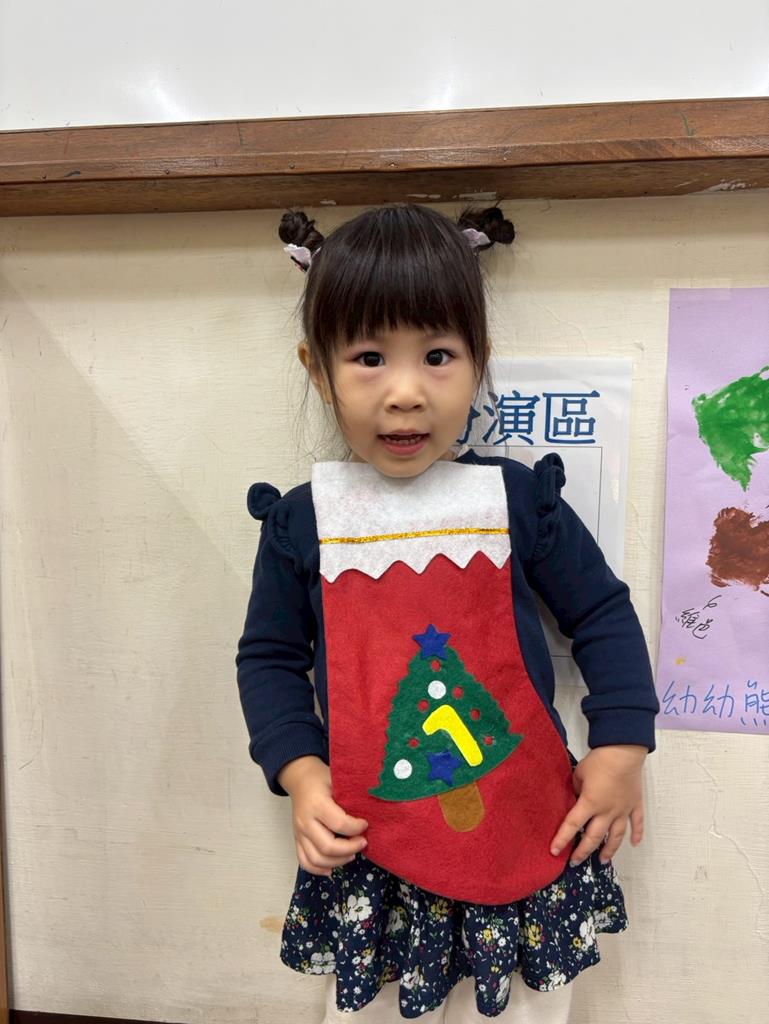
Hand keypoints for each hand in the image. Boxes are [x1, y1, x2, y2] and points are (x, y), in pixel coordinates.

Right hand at [278, 756, 368, 876]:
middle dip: (350, 848)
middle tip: (363, 842)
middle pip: (328, 846)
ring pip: (316, 859)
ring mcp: (299, 833)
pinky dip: (318, 870)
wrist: (300, 778)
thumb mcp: (337, 780)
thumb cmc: (322, 779)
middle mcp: (305, 821)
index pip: (339, 824)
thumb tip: (371, 813)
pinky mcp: (296, 840)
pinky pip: (304, 861)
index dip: (357, 828)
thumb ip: (350, 798)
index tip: (366, 824)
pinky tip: (332, 868)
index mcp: (317, 804)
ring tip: (352, 854)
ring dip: (338, 861)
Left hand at [550, 744, 646, 866]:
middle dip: (583, 851)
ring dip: (609, 849)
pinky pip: (637, 823)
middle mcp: (607, 811)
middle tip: (575, 861)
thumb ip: (576, 788)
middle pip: (593, 837)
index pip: (572, 825)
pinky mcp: (635, 804)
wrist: (624, 751)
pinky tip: (635, 844)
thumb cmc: (599, 760)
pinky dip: (638, 834)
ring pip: (615, 836)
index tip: (555, 851)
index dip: (562, 839)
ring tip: (602, 860)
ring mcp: (623, 810)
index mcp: (590, 803)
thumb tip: (578, 797)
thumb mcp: (579, 773)